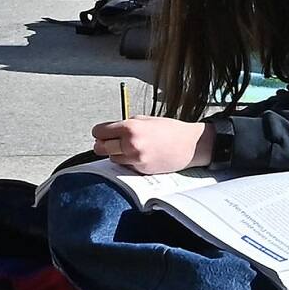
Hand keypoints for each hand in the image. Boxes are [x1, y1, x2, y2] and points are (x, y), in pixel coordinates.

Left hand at [89, 117, 213, 174]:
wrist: (189, 145)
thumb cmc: (169, 130)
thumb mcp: (144, 119)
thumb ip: (124, 125)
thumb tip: (106, 133)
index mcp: (130, 128)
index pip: (99, 132)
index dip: (100, 132)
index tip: (102, 132)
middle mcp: (131, 144)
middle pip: (100, 148)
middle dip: (103, 144)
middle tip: (109, 141)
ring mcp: (136, 159)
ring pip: (112, 158)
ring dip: (116, 153)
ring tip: (129, 147)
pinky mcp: (141, 170)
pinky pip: (125, 166)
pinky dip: (127, 161)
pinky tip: (139, 154)